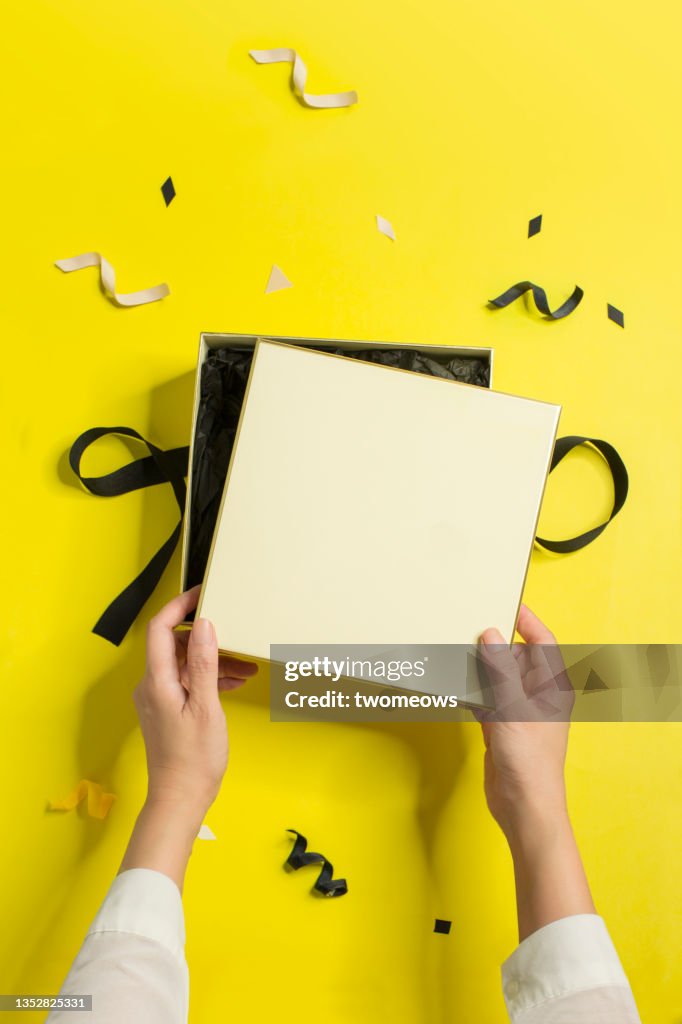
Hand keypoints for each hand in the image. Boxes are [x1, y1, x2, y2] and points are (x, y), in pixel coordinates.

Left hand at [133, 586, 257, 824]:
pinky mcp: (166, 709)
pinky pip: (186, 681)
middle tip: (236, 636)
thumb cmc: (194, 758)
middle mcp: (151, 685)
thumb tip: (205, 625)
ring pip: (185, 664)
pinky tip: (233, 683)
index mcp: (156, 681)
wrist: (180, 799)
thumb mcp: (206, 707)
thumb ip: (204, 664)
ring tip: (245, 668)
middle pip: (176, 644)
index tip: (202, 594)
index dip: (179, 606)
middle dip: (207, 638)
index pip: (160, 628)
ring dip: (213, 661)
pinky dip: (208, 678)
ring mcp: (157, 697)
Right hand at [477, 605, 573, 840]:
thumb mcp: (513, 710)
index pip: (542, 642)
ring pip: (498, 676)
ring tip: (458, 651)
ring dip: (480, 668)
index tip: (505, 601)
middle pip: (516, 656)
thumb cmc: (531, 764)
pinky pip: (486, 696)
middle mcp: (538, 695)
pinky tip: (457, 684)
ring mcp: (519, 710)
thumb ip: (501, 671)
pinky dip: (473, 690)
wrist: (523, 808)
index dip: (526, 620)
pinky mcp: (502, 724)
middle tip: (471, 626)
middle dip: (495, 644)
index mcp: (553, 687)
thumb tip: (491, 635)